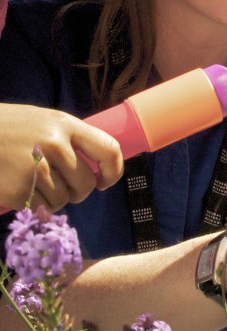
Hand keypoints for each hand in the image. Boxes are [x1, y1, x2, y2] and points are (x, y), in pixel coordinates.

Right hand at [0, 103, 123, 211]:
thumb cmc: (9, 128)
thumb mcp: (43, 122)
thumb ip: (70, 139)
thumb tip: (98, 166)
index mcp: (65, 124)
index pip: (108, 149)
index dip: (113, 171)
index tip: (105, 182)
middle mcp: (55, 145)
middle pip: (86, 183)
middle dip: (79, 192)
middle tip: (64, 187)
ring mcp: (37, 168)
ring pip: (64, 199)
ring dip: (55, 199)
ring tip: (36, 183)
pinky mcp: (20, 189)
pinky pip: (43, 208)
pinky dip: (37, 206)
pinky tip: (22, 189)